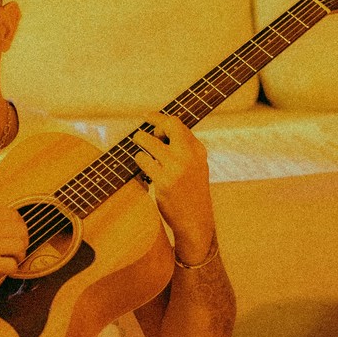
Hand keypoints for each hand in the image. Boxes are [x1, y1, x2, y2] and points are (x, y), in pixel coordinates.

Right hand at [0, 204, 28, 280]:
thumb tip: (7, 225)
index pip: (15, 215)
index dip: (20, 227)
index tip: (16, 235)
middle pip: (21, 231)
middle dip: (23, 242)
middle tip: (17, 250)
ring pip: (20, 247)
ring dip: (19, 255)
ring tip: (11, 259)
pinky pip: (11, 265)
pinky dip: (12, 269)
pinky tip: (3, 269)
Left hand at [131, 113, 215, 261]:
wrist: (196, 220)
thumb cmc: (192, 192)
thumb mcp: (196, 166)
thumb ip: (184, 148)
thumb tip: (161, 128)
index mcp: (198, 150)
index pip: (178, 124)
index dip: (160, 119)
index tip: (148, 116)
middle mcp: (189, 155)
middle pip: (167, 125)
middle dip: (151, 124)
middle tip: (143, 134)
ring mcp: (176, 167)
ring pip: (149, 142)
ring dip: (140, 141)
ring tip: (139, 148)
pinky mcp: (164, 180)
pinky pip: (143, 160)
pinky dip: (140, 160)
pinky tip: (143, 169)